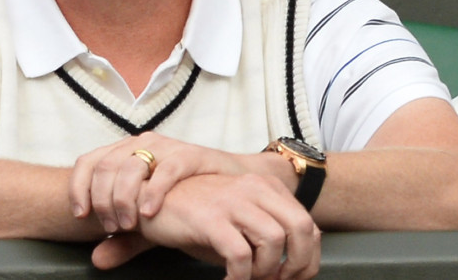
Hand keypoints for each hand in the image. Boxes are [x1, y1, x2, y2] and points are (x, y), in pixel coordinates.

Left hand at [69, 133, 245, 232]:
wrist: (230, 188)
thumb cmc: (185, 202)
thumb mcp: (149, 222)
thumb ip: (124, 239)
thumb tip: (95, 260)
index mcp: (125, 153)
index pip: (88, 162)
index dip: (78, 188)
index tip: (80, 216)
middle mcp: (142, 144)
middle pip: (106, 165)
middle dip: (103, 199)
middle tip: (111, 227)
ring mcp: (166, 147)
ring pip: (131, 165)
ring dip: (123, 197)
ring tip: (129, 223)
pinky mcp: (191, 155)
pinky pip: (167, 169)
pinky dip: (154, 191)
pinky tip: (149, 212)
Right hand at [92, 173, 320, 279]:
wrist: (150, 200)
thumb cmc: (196, 216)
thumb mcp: (235, 220)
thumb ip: (263, 236)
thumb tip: (292, 268)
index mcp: (264, 187)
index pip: (307, 223)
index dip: (308, 258)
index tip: (294, 278)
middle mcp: (253, 189)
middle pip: (301, 228)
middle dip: (298, 265)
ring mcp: (231, 201)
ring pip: (274, 241)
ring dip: (266, 271)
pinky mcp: (210, 218)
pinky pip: (240, 255)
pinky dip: (240, 277)